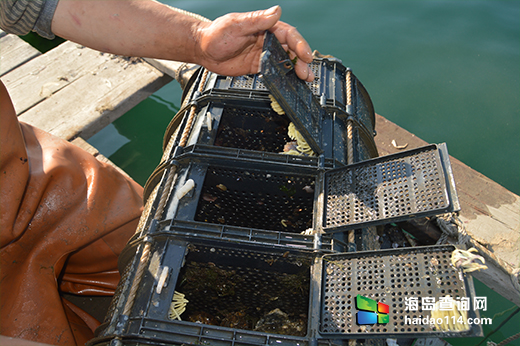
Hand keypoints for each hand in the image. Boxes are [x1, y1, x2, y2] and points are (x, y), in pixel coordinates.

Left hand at [195, 6, 313, 80]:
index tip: (305, 56)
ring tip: (305, 79)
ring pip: (285, 61)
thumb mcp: (236, 24)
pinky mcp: (258, 66)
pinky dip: (284, 77)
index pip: (288, 34)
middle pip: (291, 49)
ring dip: (296, 69)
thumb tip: (276, 11)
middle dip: (301, 60)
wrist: (203, 50)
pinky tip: (291, 83)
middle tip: (306, 73)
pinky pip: (275, 72)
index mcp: (265, 26)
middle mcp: (267, 39)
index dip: (299, 45)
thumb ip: (257, 19)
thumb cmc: (216, 34)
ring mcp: (264, 53)